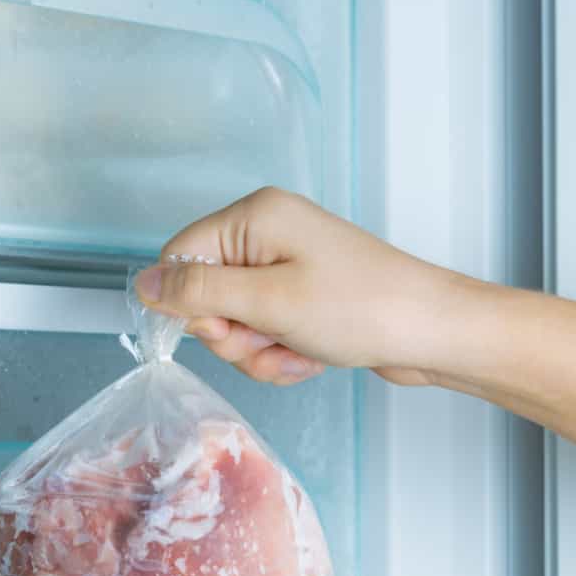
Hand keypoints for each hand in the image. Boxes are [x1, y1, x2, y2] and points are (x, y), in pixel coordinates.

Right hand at [132, 188, 479, 386]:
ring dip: (259, 351)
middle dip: (232, 335)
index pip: (180, 257)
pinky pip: (266, 332)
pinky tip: (309, 358)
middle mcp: (268, 234)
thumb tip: (142, 284)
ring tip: (297, 352)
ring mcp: (287, 267)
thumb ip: (198, 292)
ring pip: (235, 322)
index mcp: (255, 217)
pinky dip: (280, 354)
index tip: (221, 330)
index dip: (188, 303)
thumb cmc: (361, 308)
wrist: (432, 332)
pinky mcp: (303, 298)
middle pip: (205, 295)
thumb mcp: (268, 301)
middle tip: (269, 340)